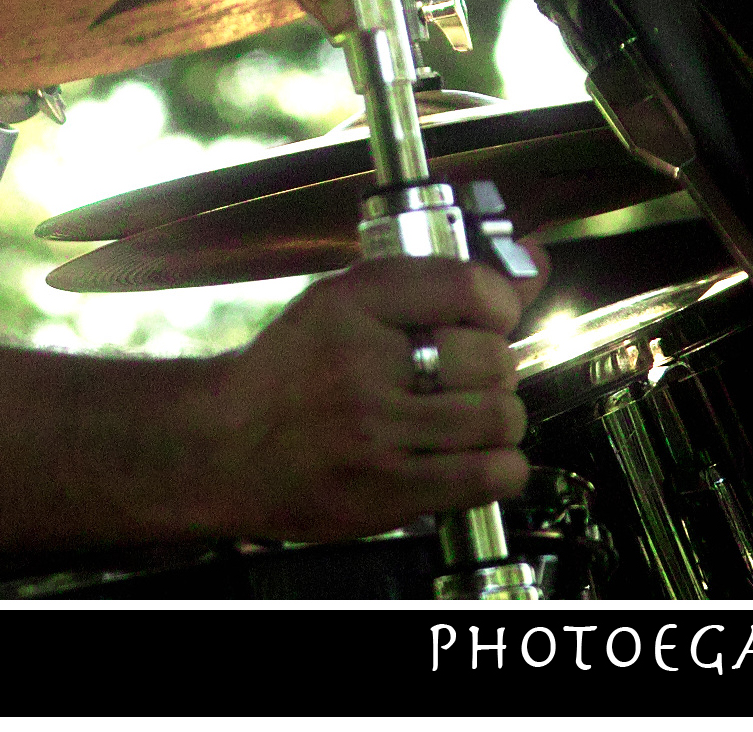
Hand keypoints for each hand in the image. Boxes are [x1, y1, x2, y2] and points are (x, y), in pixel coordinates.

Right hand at [188, 255, 535, 542]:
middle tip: (466, 377)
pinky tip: (470, 457)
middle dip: (494, 369)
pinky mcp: (388, 490)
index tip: (492, 316)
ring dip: (497, 421)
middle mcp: (359, 362)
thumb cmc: (285, 375)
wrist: (221, 446)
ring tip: (466, 419)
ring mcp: (374, 430)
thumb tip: (531, 262)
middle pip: (493, 358)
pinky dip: (499, 468)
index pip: (468, 286)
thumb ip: (435, 284)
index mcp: (346, 303)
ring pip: (499, 418)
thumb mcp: (341, 305)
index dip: (500, 303)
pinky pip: (490, 476)